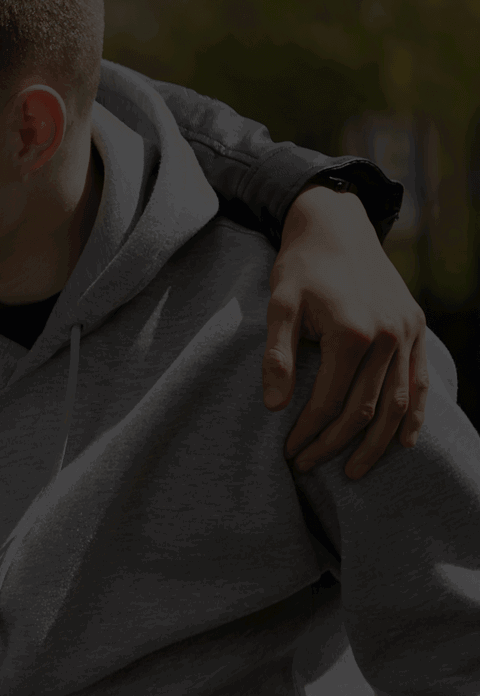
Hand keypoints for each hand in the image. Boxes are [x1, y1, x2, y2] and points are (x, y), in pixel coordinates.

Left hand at [263, 183, 428, 479]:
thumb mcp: (279, 304)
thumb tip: (274, 406)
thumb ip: (278, 355)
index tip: (290, 453)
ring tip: (354, 469)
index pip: (331, 401)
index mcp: (352, 332)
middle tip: (310, 466)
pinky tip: (402, 441)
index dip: (309, 432)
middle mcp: (387, 336)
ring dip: (378, 442)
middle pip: (365, 409)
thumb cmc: (300, 266)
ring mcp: (406, 334)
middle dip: (336, 444)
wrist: (336, 226)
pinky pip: (420, 382)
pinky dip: (414, 415)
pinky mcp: (415, 329)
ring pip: (399, 404)